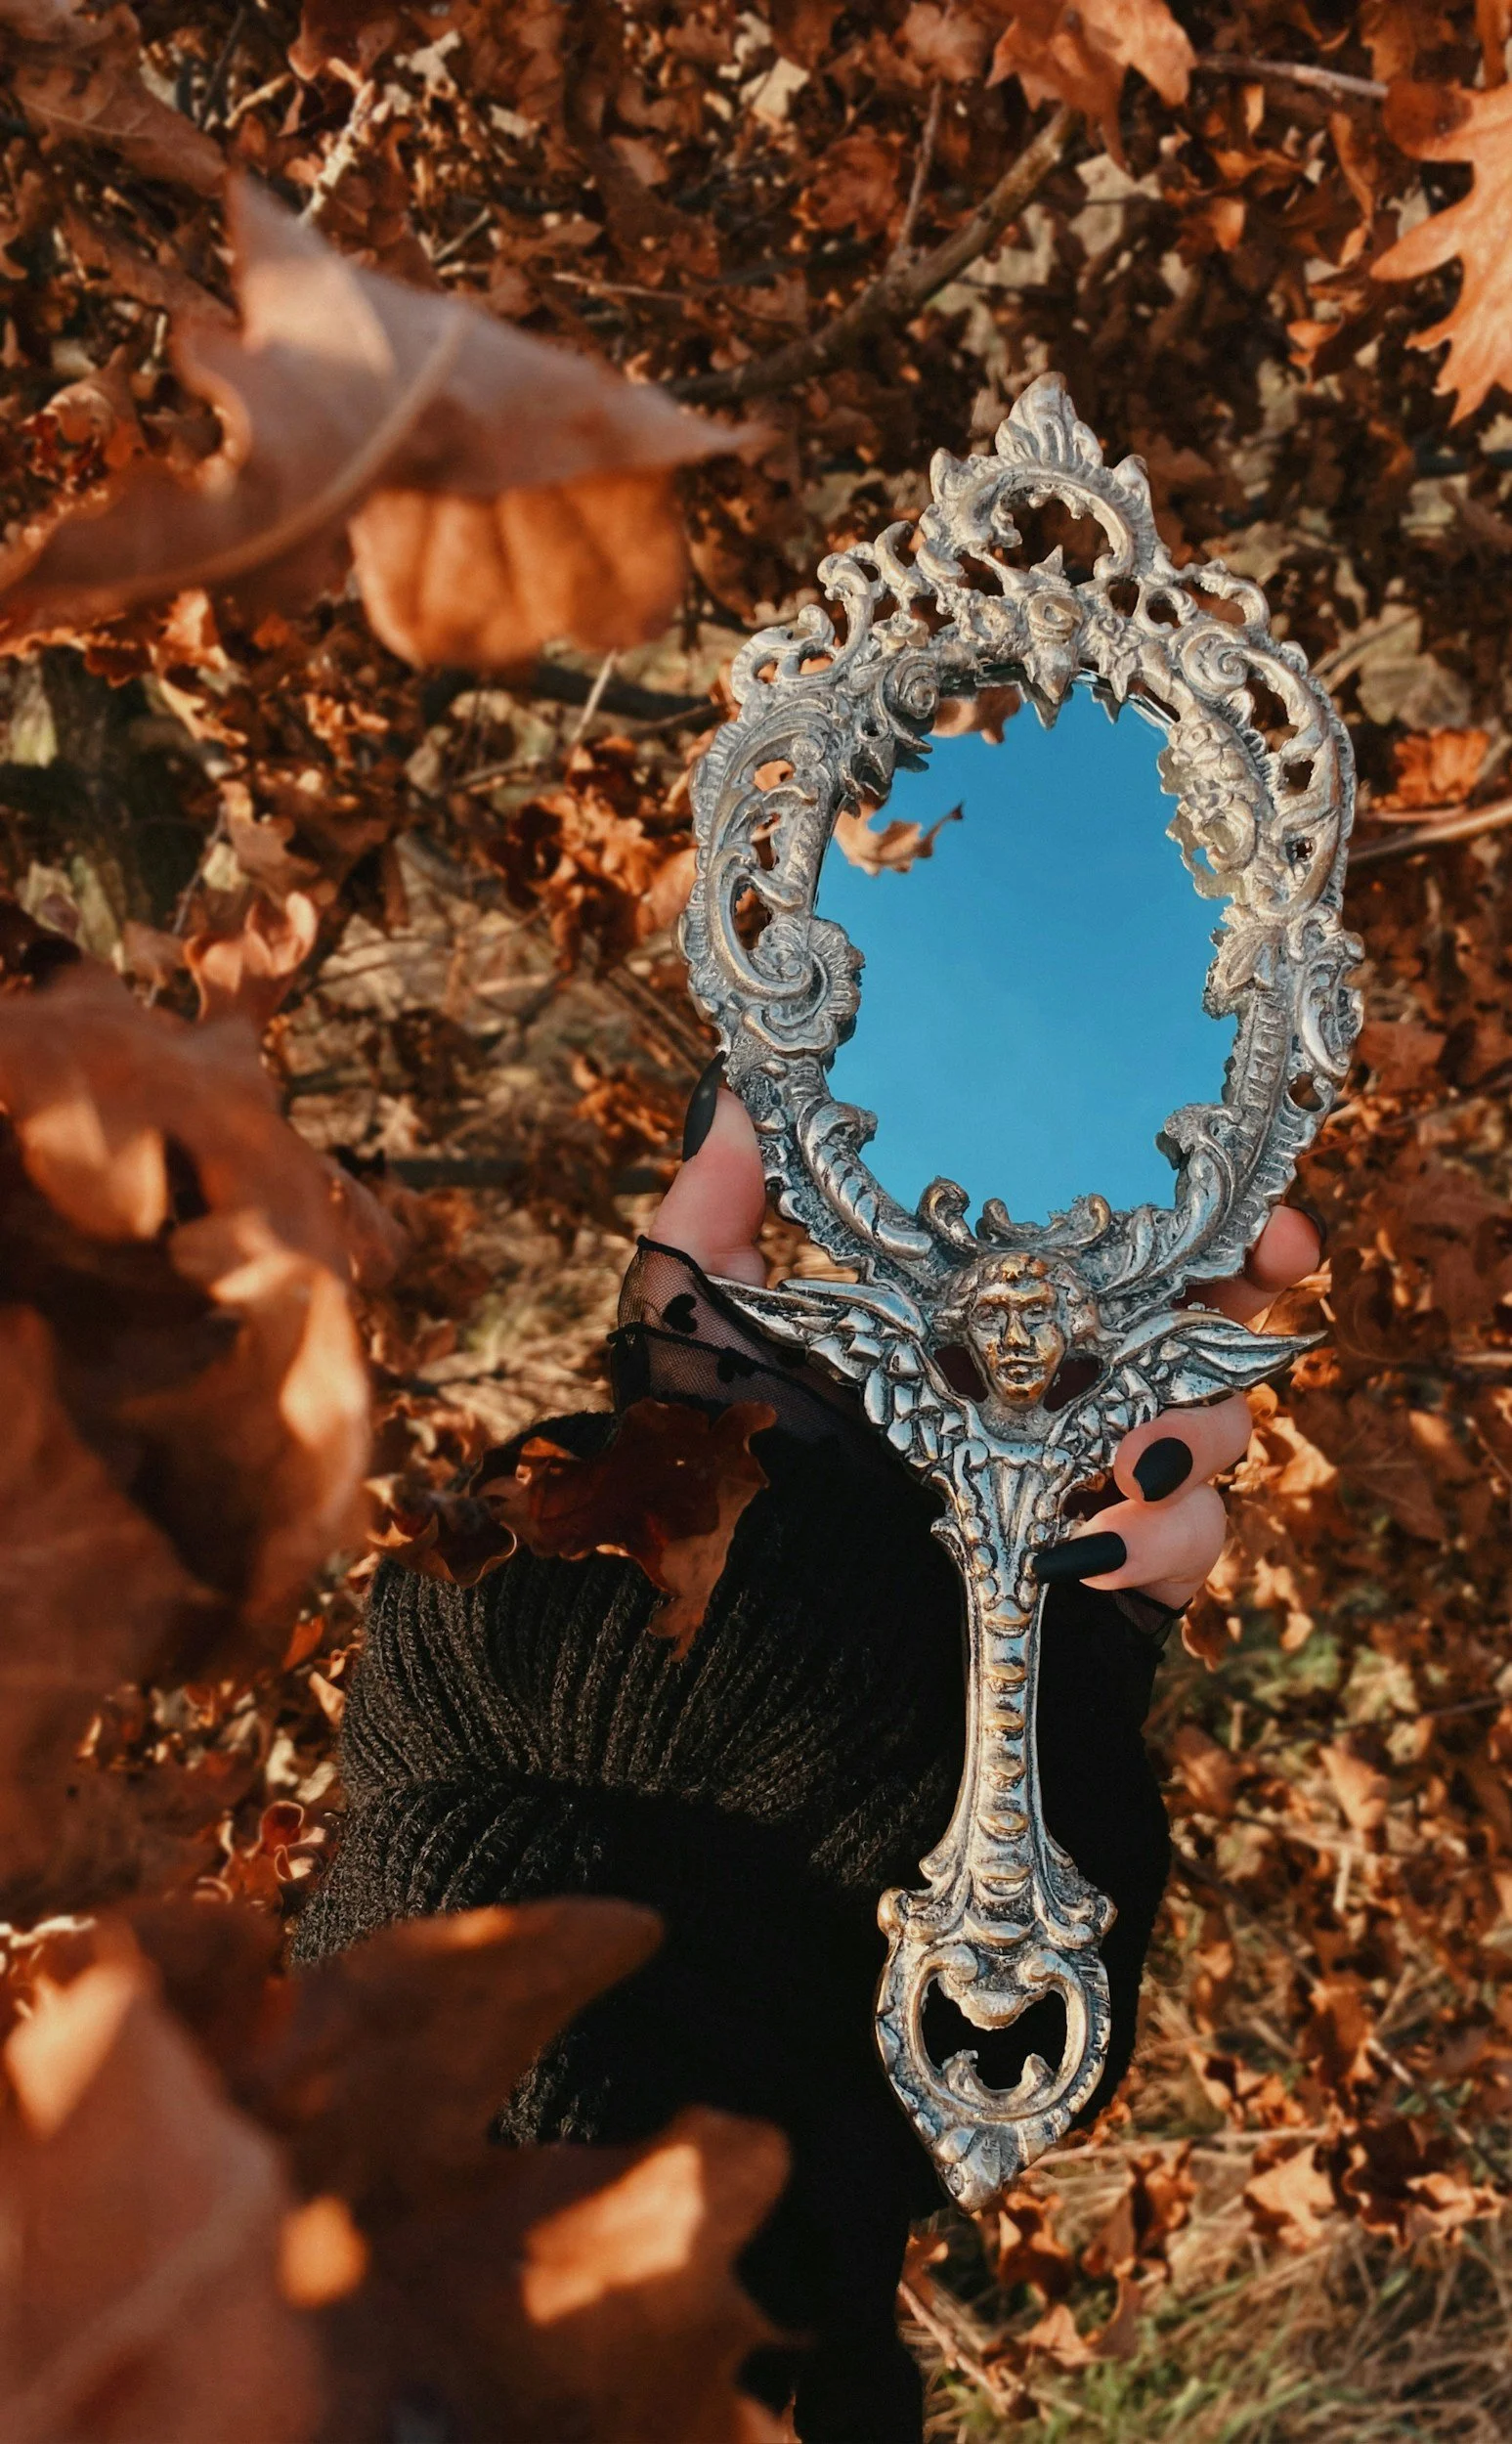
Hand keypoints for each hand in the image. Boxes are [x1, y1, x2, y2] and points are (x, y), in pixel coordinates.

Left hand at [650, 1075, 1323, 1612]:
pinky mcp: (1104, 1587)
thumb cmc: (712, 1495)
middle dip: (1246, 1287)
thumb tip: (727, 1093)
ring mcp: (1081, 1492)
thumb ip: (713, 1224)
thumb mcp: (697, 1343)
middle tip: (1275, 1255)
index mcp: (969, 1328)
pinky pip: (1185, 1550)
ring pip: (1208, 1434)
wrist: (736, 1680)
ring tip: (1138, 1443)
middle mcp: (1040, 1401)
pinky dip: (1161, 1539)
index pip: (1095, 1249)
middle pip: (1187, 1326)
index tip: (1229, 1177)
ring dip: (1198, 1424)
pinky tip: (1093, 1539)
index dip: (1172, 1207)